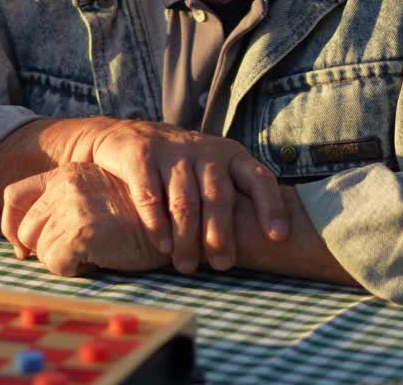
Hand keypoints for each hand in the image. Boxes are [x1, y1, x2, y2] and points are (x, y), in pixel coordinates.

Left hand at [0, 163, 168, 275]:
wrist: (179, 219)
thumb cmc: (144, 217)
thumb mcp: (101, 198)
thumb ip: (71, 205)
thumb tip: (31, 242)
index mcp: (68, 173)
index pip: (14, 195)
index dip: (12, 225)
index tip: (22, 249)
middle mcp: (65, 182)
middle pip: (25, 228)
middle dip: (45, 249)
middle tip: (78, 255)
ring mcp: (71, 203)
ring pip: (40, 248)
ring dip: (65, 260)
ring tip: (96, 254)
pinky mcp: (80, 228)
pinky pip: (56, 263)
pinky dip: (74, 271)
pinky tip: (102, 261)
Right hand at [70, 117, 287, 273]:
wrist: (125, 137)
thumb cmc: (180, 168)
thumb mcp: (212, 172)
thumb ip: (233, 198)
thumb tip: (270, 248)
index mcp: (231, 156)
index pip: (258, 178)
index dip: (270, 206)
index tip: (278, 237)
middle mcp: (205, 151)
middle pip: (218, 196)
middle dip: (221, 234)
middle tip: (223, 265)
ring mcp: (172, 151)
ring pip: (185, 200)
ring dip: (187, 237)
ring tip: (187, 266)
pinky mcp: (140, 154)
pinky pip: (150, 194)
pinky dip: (157, 223)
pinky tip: (162, 246)